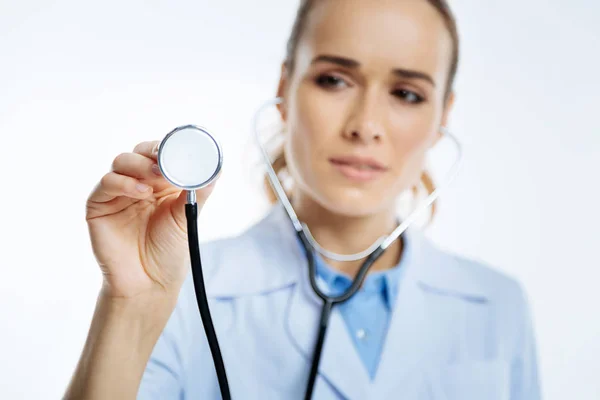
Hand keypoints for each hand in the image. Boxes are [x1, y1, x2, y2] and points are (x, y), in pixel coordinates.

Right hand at [86, 140, 216, 298]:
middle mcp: (139, 184)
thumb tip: (216, 167)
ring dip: (139, 164)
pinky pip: (107, 183)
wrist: (149, 282)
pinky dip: (123, 182)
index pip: (162, 153)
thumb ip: (197, 191)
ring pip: (122, 161)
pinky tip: (141, 192)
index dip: (169, 146)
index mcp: (162, 184)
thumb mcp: (188, 217)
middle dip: (154, 152)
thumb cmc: (169, 251)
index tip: (181, 147)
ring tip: (155, 178)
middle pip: (140, 152)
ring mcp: (118, 193)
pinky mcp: (99, 205)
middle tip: (166, 160)